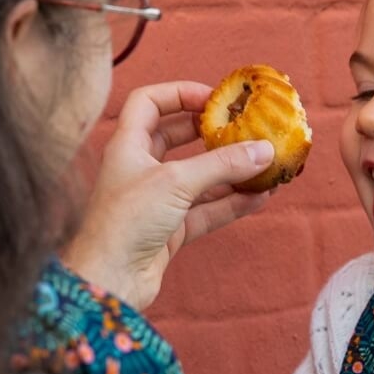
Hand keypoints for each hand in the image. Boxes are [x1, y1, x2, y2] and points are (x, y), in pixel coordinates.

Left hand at [63, 81, 273, 309]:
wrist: (109, 280)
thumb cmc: (125, 222)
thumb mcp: (176, 182)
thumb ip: (222, 164)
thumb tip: (264, 150)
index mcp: (128, 145)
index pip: (149, 102)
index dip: (180, 93)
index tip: (214, 99)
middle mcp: (141, 169)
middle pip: (177, 138)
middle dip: (211, 133)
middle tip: (242, 128)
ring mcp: (158, 200)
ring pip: (200, 177)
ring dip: (231, 172)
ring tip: (264, 165)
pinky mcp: (172, 229)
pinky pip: (208, 209)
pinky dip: (233, 202)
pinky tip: (260, 196)